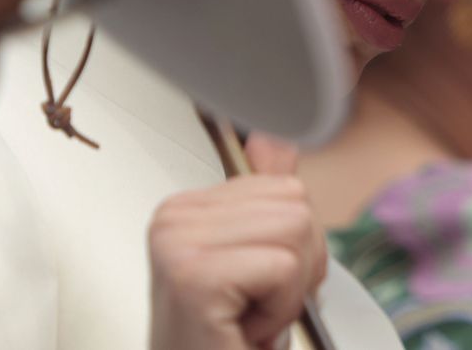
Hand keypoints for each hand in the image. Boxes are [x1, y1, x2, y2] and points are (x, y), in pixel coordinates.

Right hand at [148, 135, 324, 349]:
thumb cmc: (221, 343)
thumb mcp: (254, 263)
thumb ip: (267, 202)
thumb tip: (276, 142)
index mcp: (185, 209)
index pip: (284, 188)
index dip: (293, 246)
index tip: (255, 285)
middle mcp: (173, 218)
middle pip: (296, 204)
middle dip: (297, 266)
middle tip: (255, 306)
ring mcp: (178, 243)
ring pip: (296, 231)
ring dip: (289, 290)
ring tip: (249, 317)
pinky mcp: (194, 276)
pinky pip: (283, 267)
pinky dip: (280, 310)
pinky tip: (243, 329)